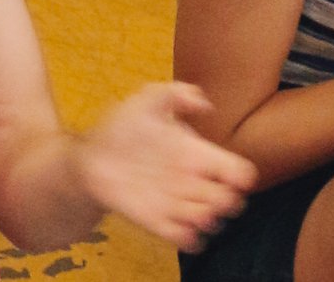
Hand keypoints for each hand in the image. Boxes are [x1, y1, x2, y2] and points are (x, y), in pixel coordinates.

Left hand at [71, 85, 254, 247]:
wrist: (93, 156)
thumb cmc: (124, 126)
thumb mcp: (149, 99)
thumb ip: (177, 94)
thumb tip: (206, 105)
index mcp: (198, 154)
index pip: (235, 170)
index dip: (240, 175)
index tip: (231, 175)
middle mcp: (193, 182)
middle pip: (228, 201)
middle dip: (225, 201)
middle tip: (209, 194)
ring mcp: (178, 204)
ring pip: (209, 222)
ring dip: (206, 219)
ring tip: (190, 208)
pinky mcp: (161, 223)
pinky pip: (185, 239)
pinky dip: (186, 236)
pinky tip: (173, 222)